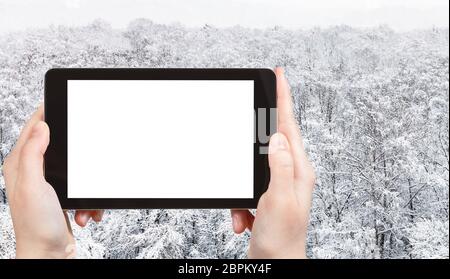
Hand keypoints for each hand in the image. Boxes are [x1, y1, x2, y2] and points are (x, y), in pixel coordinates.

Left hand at [2, 105, 103, 257]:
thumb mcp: (33, 185)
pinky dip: (87, 200)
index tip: (59, 102)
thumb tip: (41, 126)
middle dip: (76, 155)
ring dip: (85, 185)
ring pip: (75, 168)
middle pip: (58, 146)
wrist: (49, 254)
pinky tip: (84, 212)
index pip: (32, 129)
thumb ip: (33, 154)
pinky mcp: (62, 196)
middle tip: (84, 157)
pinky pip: (82, 188)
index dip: (45, 113)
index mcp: (20, 165)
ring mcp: (48, 184)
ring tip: (82, 204)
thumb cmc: (36, 225)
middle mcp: (32, 172)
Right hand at [231, 68, 315, 257]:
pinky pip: (245, 188)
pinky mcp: (264, 196)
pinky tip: (242, 220)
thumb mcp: (279, 200)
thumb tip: (276, 137)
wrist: (276, 264)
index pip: (289, 126)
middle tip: (252, 113)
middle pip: (271, 139)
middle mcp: (291, 174)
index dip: (284, 99)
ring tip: (243, 214)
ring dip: (241, 189)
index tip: (280, 75)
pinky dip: (238, 204)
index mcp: (298, 170)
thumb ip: (279, 166)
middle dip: (256, 134)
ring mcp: (277, 185)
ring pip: (253, 166)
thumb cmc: (282, 239)